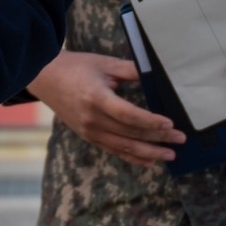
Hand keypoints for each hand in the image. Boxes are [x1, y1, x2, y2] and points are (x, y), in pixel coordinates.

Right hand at [29, 49, 185, 167]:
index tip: (170, 124)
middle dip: (158, 139)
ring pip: (124, 147)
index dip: (151, 122)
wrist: (44, 78)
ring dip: (149, 153)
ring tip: (170, 155)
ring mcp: (89, 131)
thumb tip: (158, 74)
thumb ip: (132, 70)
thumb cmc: (76, 67)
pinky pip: (113, 150)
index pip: (129, 115)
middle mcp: (92, 119)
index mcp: (97, 98)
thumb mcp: (104, 64)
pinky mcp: (88, 136)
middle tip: (180, 140)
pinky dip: (132, 157)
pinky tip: (149, 161)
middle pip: (130, 134)